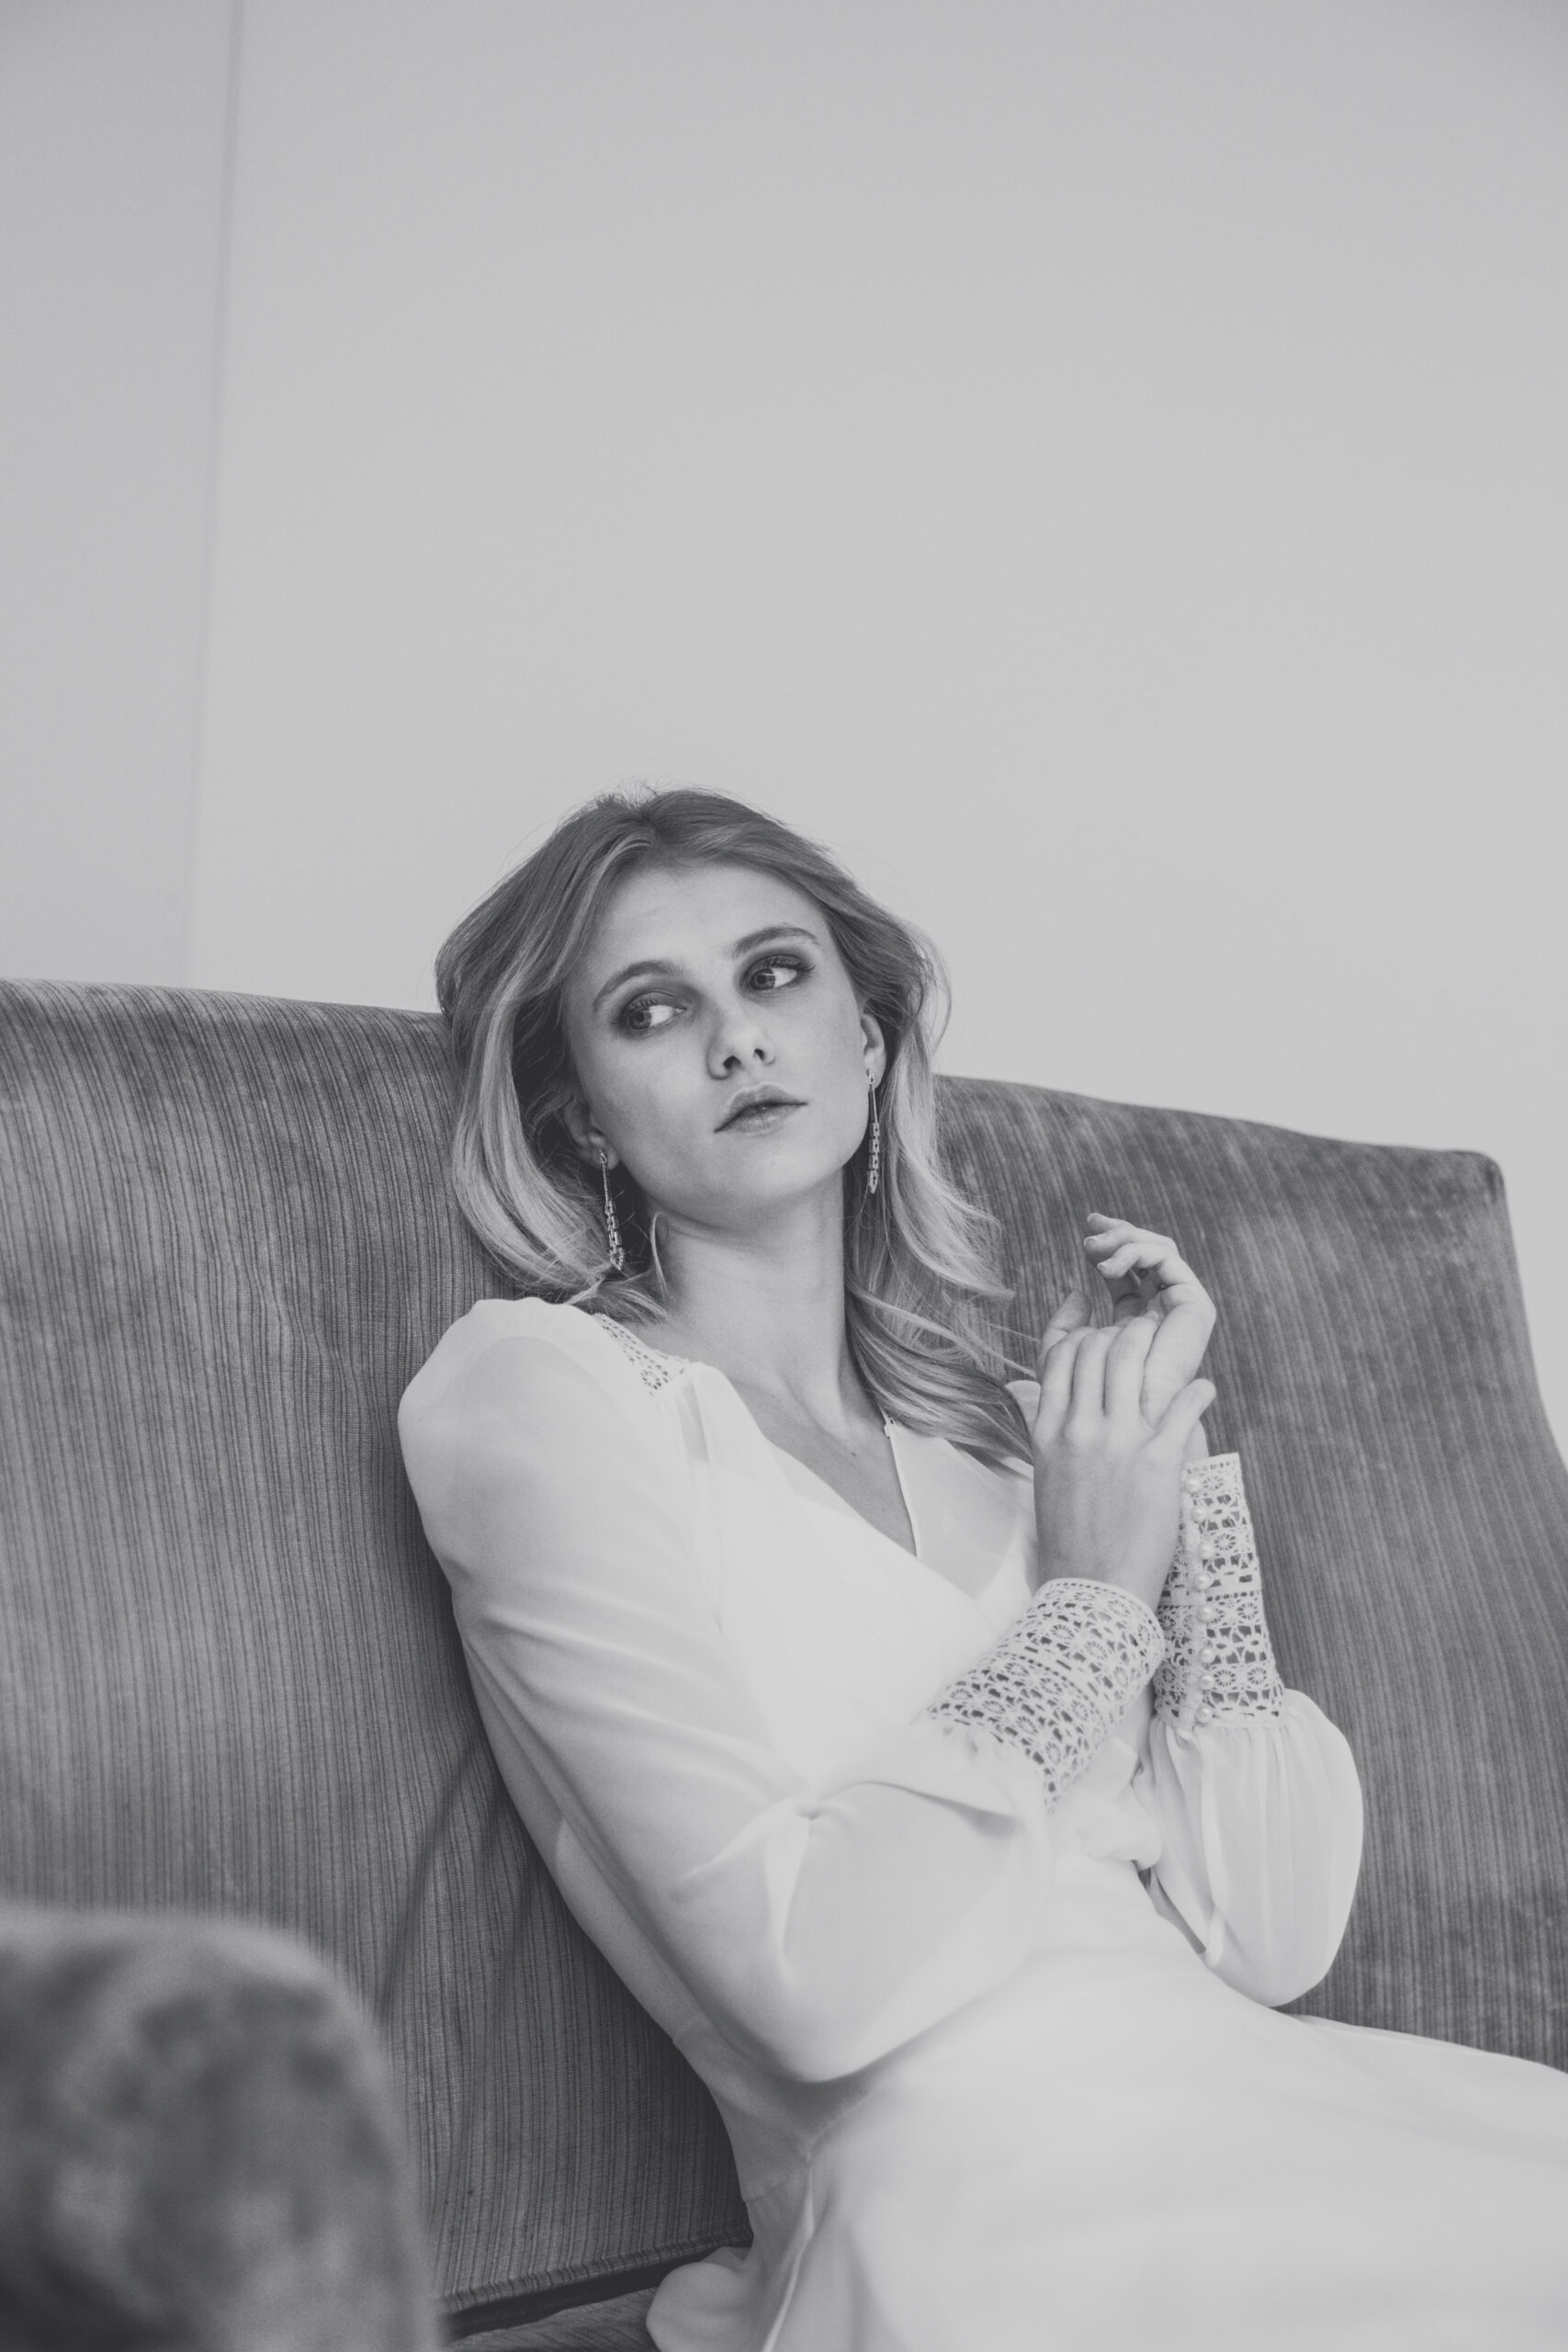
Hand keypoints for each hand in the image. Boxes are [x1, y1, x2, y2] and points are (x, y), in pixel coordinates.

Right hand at [1028, 1314, 1215, 1614]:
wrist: (1090, 1589)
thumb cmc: (1070, 1536)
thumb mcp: (1047, 1473)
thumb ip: (1055, 1428)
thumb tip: (1066, 1396)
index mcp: (1050, 1430)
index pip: (1062, 1355)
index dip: (1084, 1331)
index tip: (1098, 1323)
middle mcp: (1080, 1428)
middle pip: (1099, 1347)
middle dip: (1123, 1331)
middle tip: (1142, 1334)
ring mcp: (1119, 1442)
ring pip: (1134, 1357)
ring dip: (1156, 1343)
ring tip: (1171, 1350)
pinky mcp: (1158, 1462)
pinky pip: (1183, 1403)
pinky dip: (1199, 1390)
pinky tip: (1204, 1391)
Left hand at [1040, 1215, 1216, 1454]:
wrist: (1127, 1432)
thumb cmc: (1091, 1406)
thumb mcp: (1064, 1363)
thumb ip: (1063, 1332)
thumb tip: (1076, 1291)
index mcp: (1138, 1322)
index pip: (1127, 1269)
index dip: (1109, 1247)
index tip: (1086, 1233)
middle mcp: (1163, 1312)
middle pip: (1145, 1254)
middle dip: (1118, 1234)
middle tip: (1092, 1225)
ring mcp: (1181, 1309)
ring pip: (1157, 1251)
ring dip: (1124, 1240)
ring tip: (1094, 1248)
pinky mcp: (1194, 1308)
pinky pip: (1168, 1261)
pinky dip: (1137, 1252)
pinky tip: (1107, 1264)